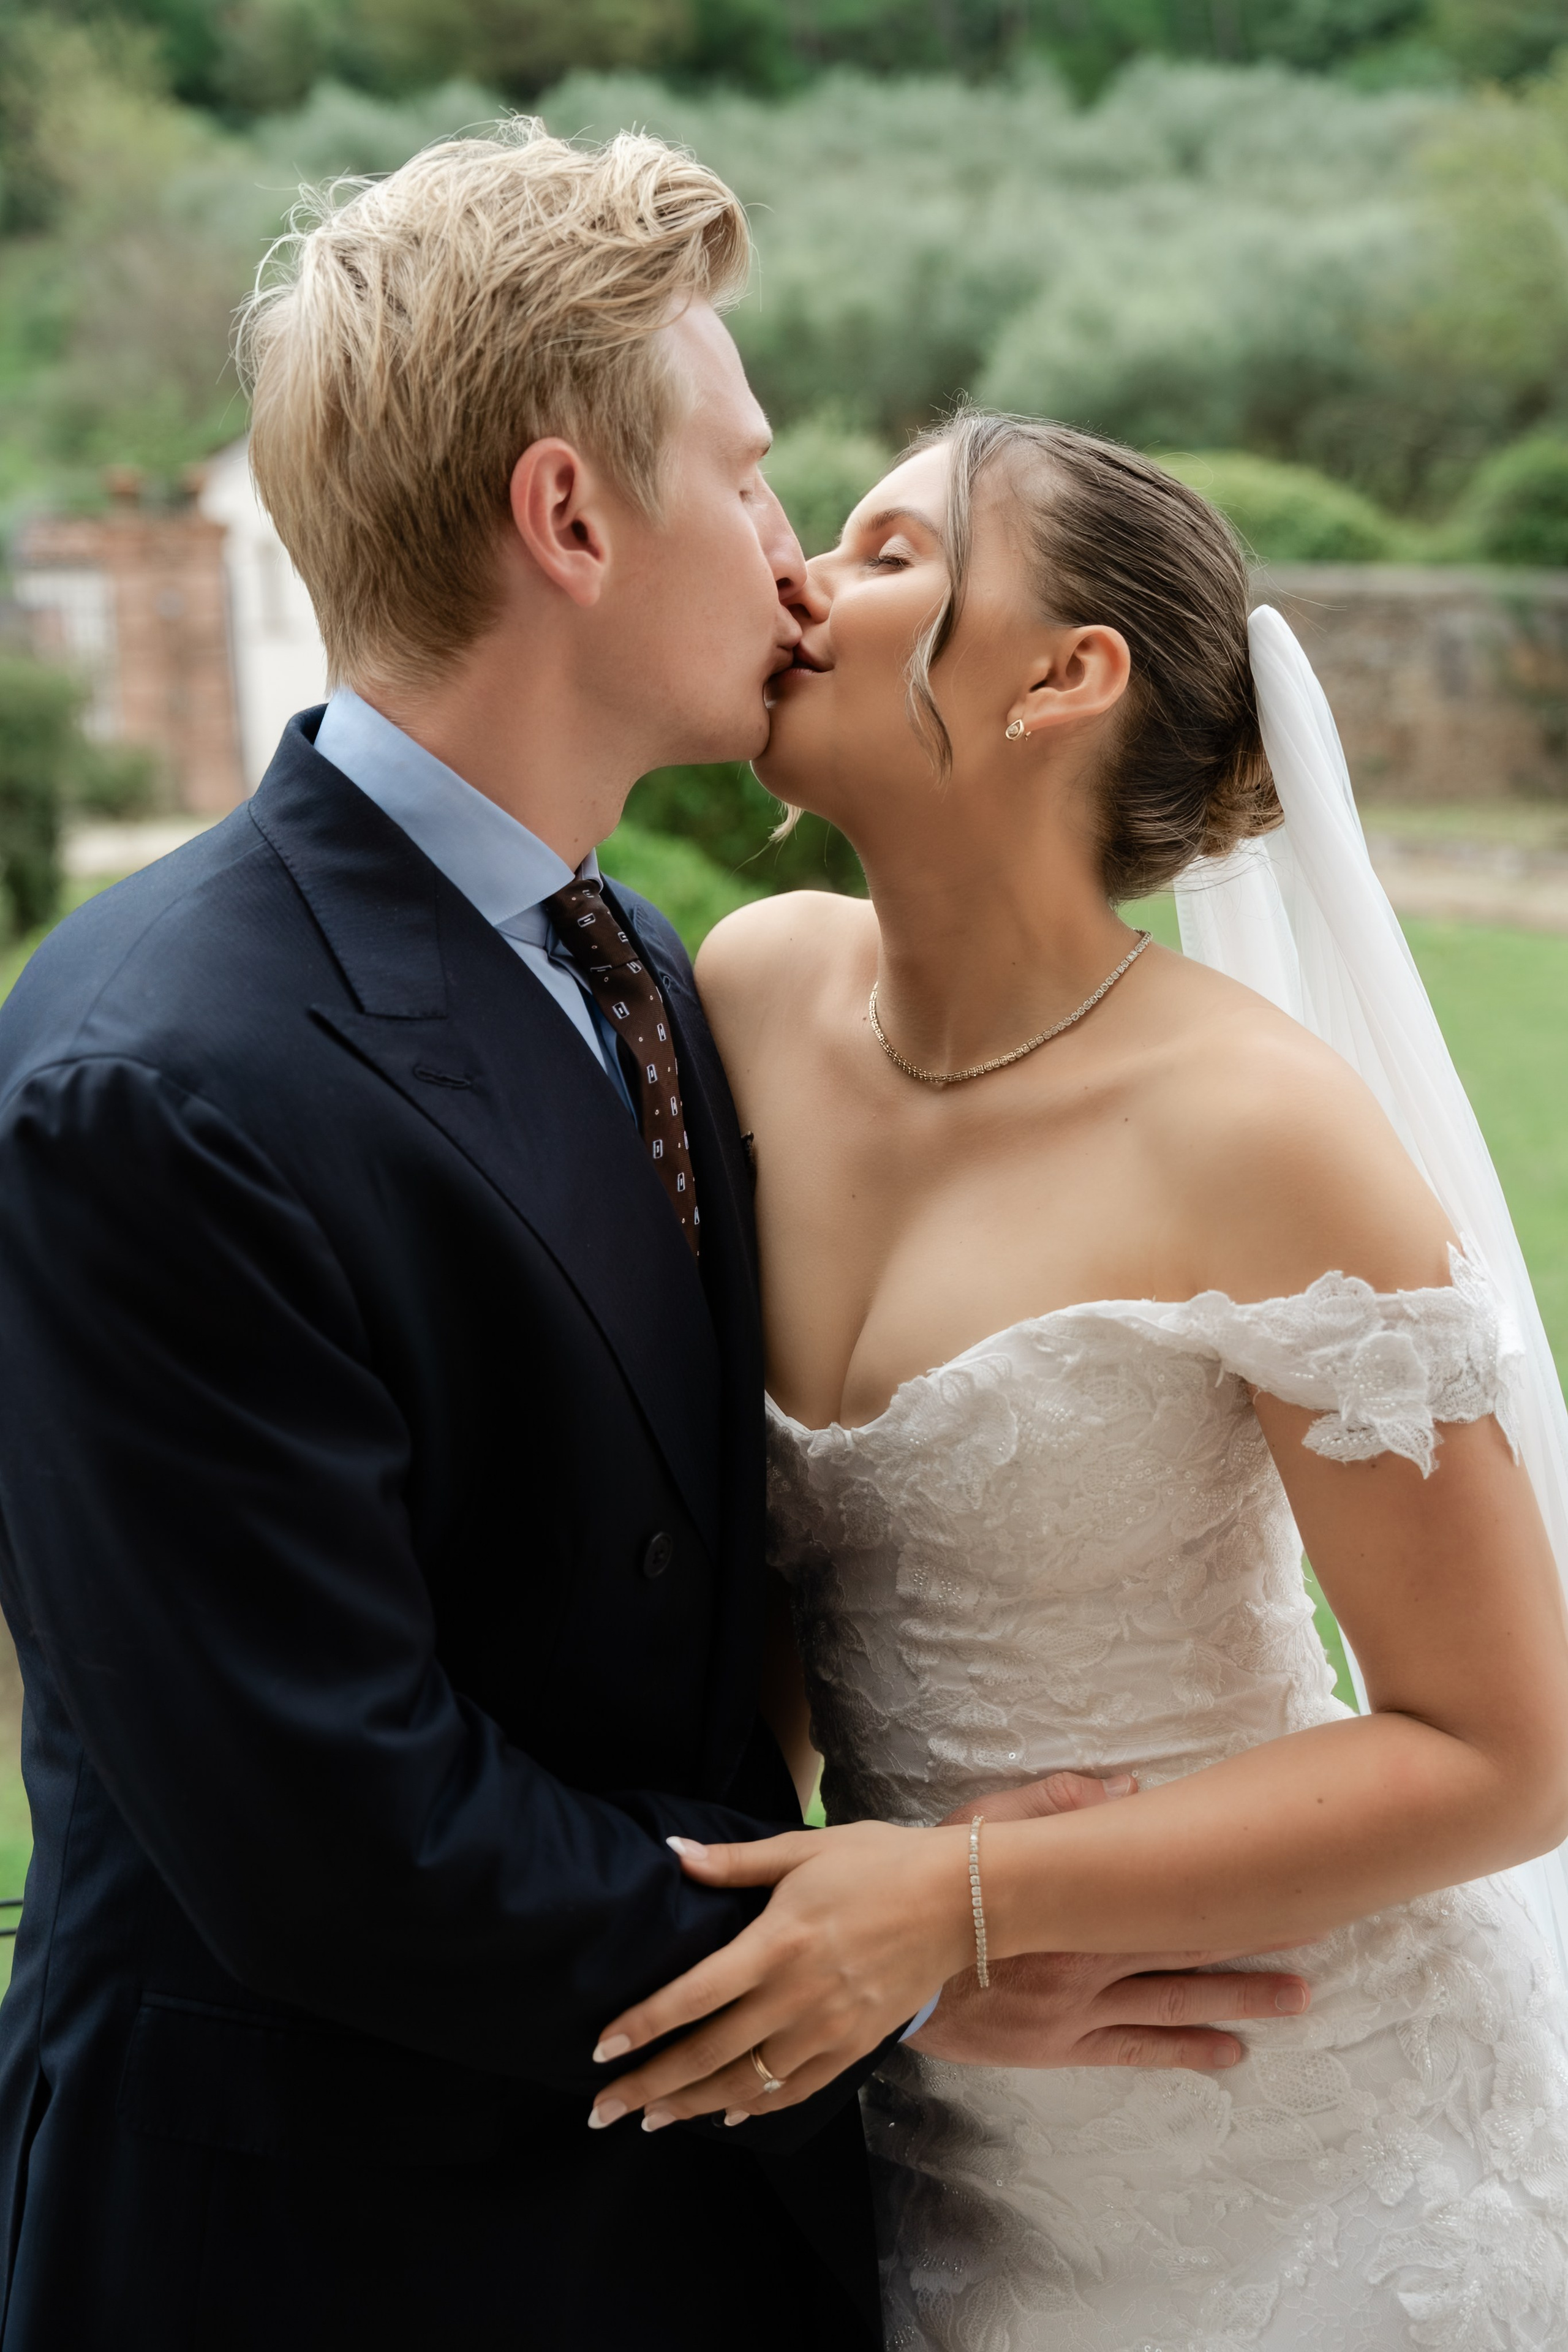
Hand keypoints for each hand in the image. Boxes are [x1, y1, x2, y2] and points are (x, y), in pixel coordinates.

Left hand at [586, 1819, 972, 2134]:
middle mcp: (797, 1996)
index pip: (694, 1996)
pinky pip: (794, 2090)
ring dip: (692, 2104)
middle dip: (650, 2085)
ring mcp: (827, 2028)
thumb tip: (673, 1854)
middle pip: (709, 2052)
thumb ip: (734, 1862)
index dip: (643, 2024)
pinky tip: (725, 2112)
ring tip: (650, 2118)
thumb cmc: (878, 1862)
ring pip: (747, 2082)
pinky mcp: (854, 2046)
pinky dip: (755, 2105)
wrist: (960, 1900)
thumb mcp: (803, 1849)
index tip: (601, 2049)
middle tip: (602, 2109)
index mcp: (777, 1943)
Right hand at [921, 1769, 1310, 2069]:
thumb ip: (1058, 1802)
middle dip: (1255, 1937)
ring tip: (1299, 1997)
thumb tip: (1130, 1787)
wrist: (890, 1959)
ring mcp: (1079, 2007)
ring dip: (1239, 1999)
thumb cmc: (939, 1881)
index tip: (1283, 1874)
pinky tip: (1228, 2055)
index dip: (1229, 1885)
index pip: (1170, 1890)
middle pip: (1187, 1944)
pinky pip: (1135, 2050)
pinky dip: (1185, 2052)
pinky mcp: (1062, 2044)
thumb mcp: (987, 1824)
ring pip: (1175, 2003)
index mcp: (1076, 1901)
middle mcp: (1089, 1957)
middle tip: (1320, 1928)